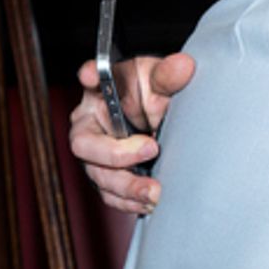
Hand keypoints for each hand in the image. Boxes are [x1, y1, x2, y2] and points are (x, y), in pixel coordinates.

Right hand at [68, 52, 194, 213]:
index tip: (92, 75)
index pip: (90, 78)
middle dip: (116, 153)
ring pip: (99, 175)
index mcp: (102, 92)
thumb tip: (183, 66)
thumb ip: (170, 76)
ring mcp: (97, 154)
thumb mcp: (164, 83)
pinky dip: (130, 201)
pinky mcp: (108, 177)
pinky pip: (111, 194)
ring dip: (127, 186)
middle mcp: (91, 124)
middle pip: (85, 143)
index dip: (89, 76)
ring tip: (154, 191)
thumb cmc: (156, 97)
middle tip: (151, 149)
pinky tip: (150, 202)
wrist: (165, 122)